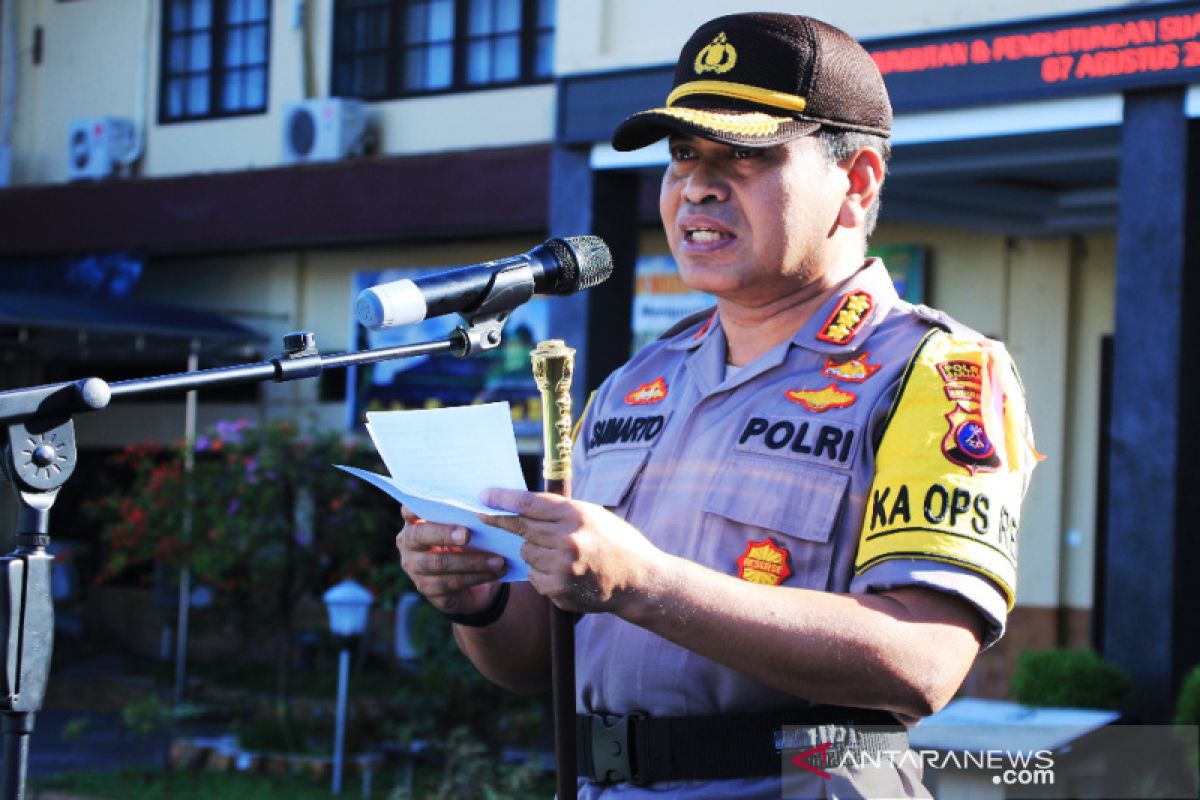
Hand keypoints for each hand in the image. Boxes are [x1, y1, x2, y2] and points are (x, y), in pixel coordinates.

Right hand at [396, 507, 507, 615]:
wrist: (474, 583)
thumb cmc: (468, 544)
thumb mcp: (465, 527)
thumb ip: (465, 516)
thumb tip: (484, 505)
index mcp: (414, 520)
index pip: (409, 509)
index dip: (417, 506)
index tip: (435, 503)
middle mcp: (408, 543)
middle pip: (420, 536)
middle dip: (444, 534)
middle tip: (467, 534)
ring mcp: (415, 568)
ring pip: (439, 563)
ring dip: (471, 561)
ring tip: (498, 559)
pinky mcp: (427, 589)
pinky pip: (452, 582)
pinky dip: (478, 576)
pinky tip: (496, 571)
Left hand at [479, 488, 659, 613]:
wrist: (639, 581)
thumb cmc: (616, 542)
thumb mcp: (593, 515)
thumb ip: (559, 511)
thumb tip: (521, 506)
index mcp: (576, 515)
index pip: (528, 504)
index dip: (501, 499)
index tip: (483, 496)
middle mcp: (567, 540)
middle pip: (521, 529)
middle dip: (508, 525)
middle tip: (490, 519)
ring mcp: (562, 568)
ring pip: (526, 553)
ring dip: (533, 551)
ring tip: (558, 553)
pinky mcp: (559, 590)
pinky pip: (534, 576)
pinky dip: (541, 572)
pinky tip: (562, 571)